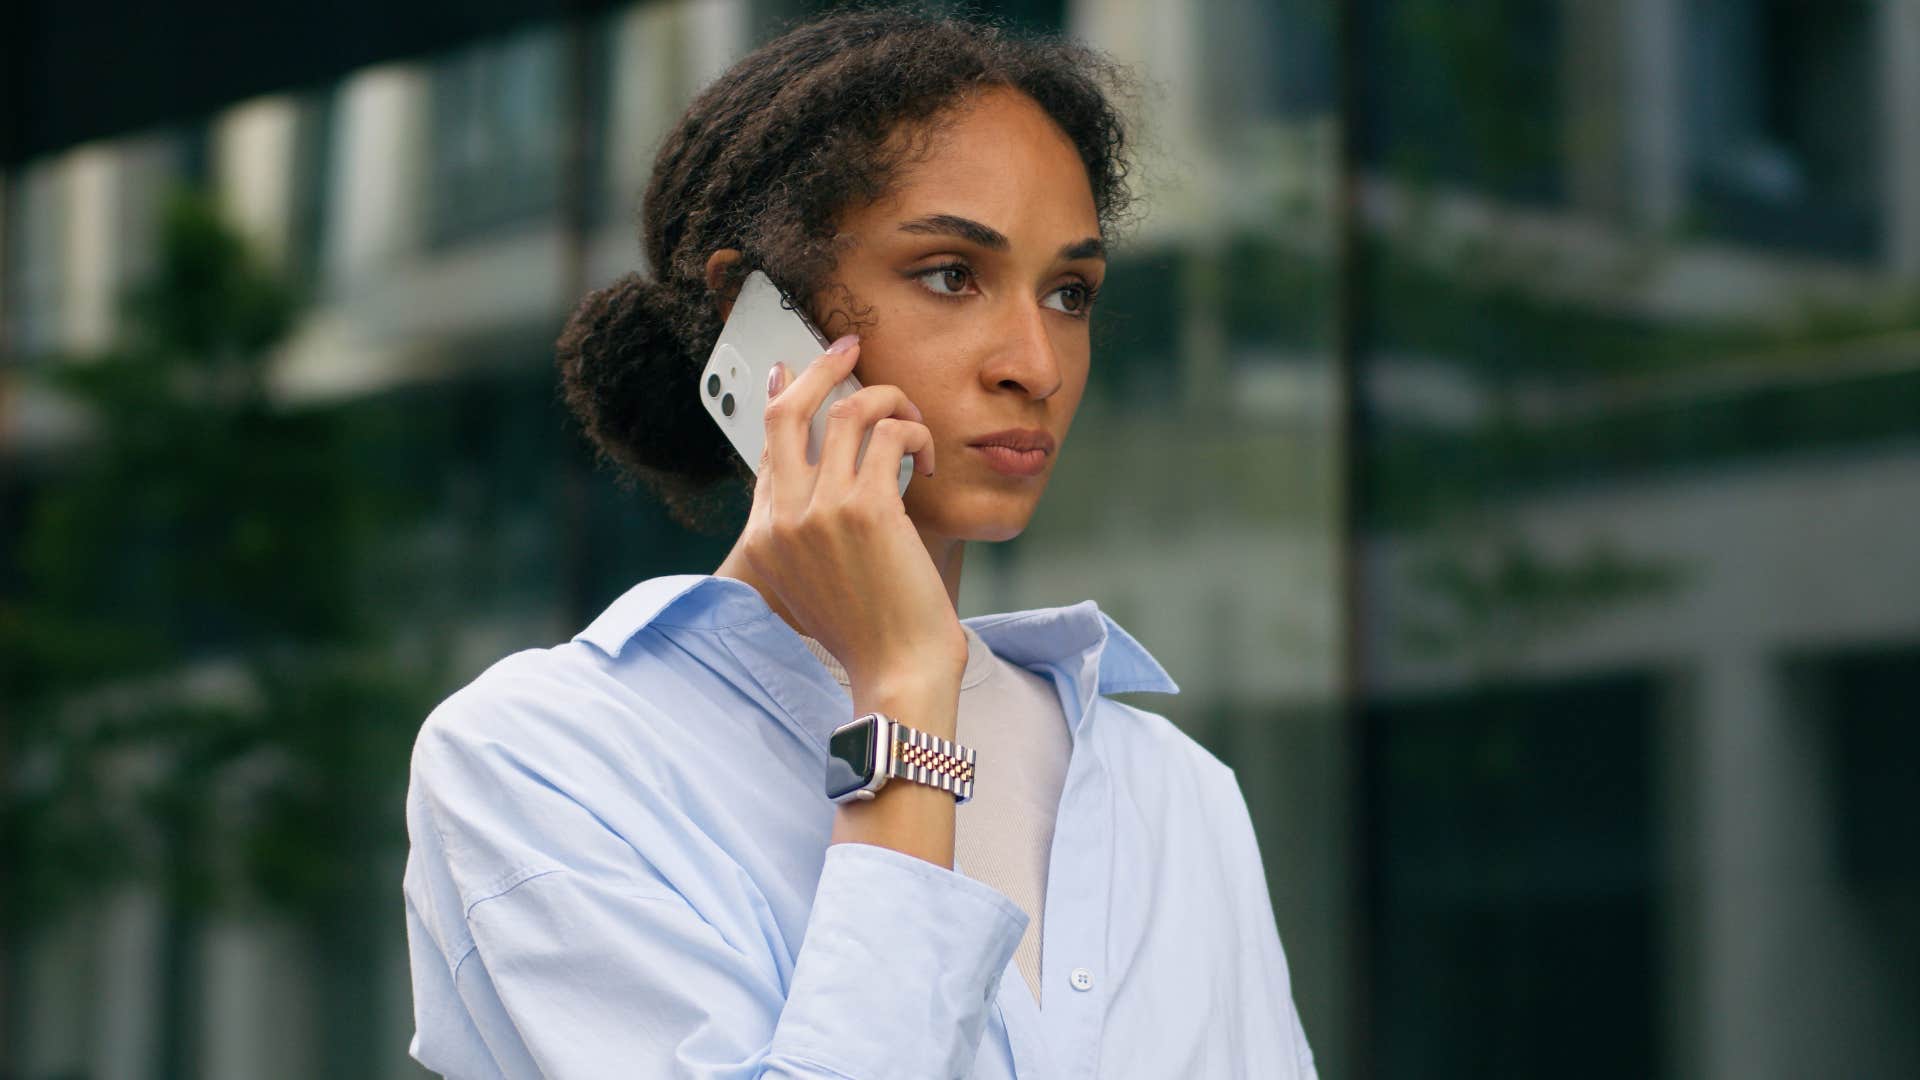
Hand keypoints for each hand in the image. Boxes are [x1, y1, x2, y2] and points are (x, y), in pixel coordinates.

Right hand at [736, 335, 967, 700]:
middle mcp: (782, 519)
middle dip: (819, 367)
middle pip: (786, 412)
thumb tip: (823, 495)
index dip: (782, 400)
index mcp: (765, 538)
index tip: (791, 370)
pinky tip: (926, 461)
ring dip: (888, 400)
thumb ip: (806, 542)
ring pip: (846, 411)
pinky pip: (890, 433)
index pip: (767, 449)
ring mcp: (819, 510)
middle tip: (850, 346)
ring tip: (911, 418)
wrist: (895, 674)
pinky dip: (915, 434)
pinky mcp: (865, 506)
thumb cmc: (871, 638)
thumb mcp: (815, 590)